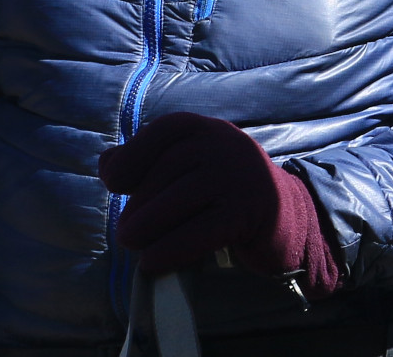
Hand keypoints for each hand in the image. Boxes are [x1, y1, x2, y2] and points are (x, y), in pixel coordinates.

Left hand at [97, 113, 338, 288]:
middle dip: (139, 204)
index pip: (165, 130)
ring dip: (148, 227)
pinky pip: (202, 230)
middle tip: (127, 233)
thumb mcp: (189, 170)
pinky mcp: (250, 211)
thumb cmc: (223, 196)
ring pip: (181, 198)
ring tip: (135, 246)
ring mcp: (241, 175)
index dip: (134, 155)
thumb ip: (150, 163)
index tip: (114, 184)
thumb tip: (106, 162)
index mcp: (207, 130)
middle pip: (168, 169)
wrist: (285, 218)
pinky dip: (171, 249)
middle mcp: (226, 144)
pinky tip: (153, 262)